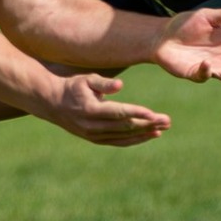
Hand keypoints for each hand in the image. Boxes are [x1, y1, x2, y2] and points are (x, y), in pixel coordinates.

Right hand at [44, 73, 170, 146]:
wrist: (52, 103)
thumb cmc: (72, 86)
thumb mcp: (86, 79)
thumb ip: (103, 83)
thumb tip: (120, 85)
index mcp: (89, 110)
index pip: (118, 113)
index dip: (137, 113)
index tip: (154, 114)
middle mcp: (91, 126)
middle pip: (125, 127)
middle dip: (148, 124)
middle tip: (167, 120)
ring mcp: (93, 135)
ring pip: (124, 136)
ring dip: (145, 133)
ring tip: (164, 127)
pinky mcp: (95, 139)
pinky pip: (119, 141)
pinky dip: (135, 139)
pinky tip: (151, 135)